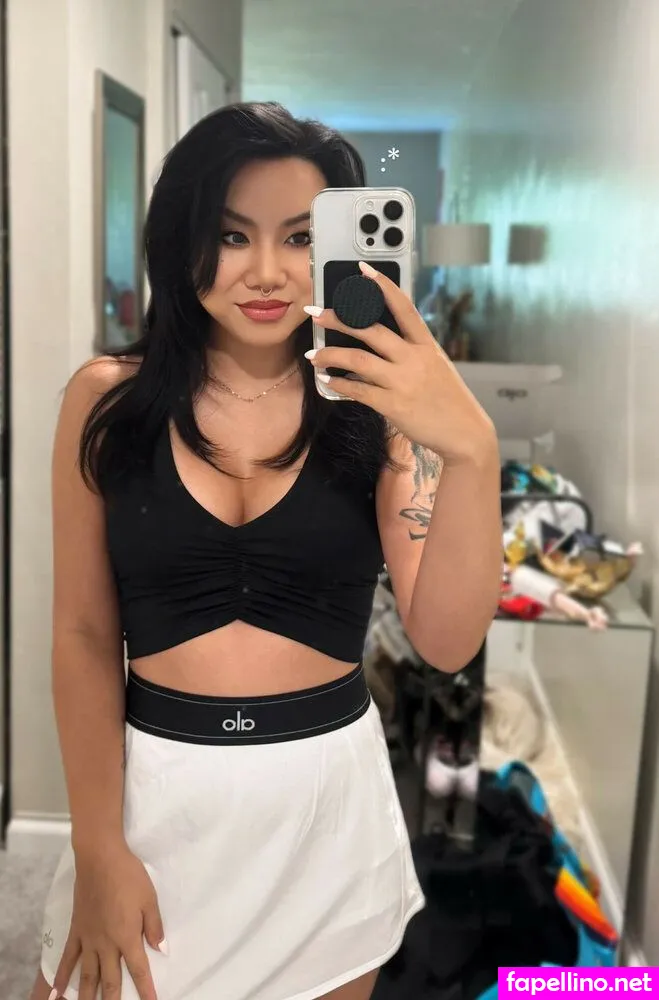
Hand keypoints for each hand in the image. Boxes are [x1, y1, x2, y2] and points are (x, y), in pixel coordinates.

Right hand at [51, 842, 166, 999]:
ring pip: (87, 975)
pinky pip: (67, 958)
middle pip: (110, 980)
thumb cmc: (129, 875)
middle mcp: (106, 943)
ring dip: (87, 997)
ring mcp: (88, 939)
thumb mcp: (150, 898)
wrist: (99, 858)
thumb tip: (161, 950)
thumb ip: (154, 926)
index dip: (146, 989)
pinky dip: (61, 976)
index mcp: (127, 936)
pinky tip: (56, 992)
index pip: (139, 969)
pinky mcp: (76, 930)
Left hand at [304, 261, 495, 464]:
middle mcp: (413, 359)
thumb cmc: (448, 399)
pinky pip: (358, 391)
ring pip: (358, 360)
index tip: (362, 271)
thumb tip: (379, 341)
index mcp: (426, 345)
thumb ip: (412, 351)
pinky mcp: (392, 405)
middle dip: (339, 319)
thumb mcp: (436, 365)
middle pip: (371, 330)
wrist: (464, 432)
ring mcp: (402, 382)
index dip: (383, 286)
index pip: (403, 308)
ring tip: (313, 355)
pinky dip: (339, 384)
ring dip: (330, 355)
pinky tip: (328, 380)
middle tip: (316, 314)